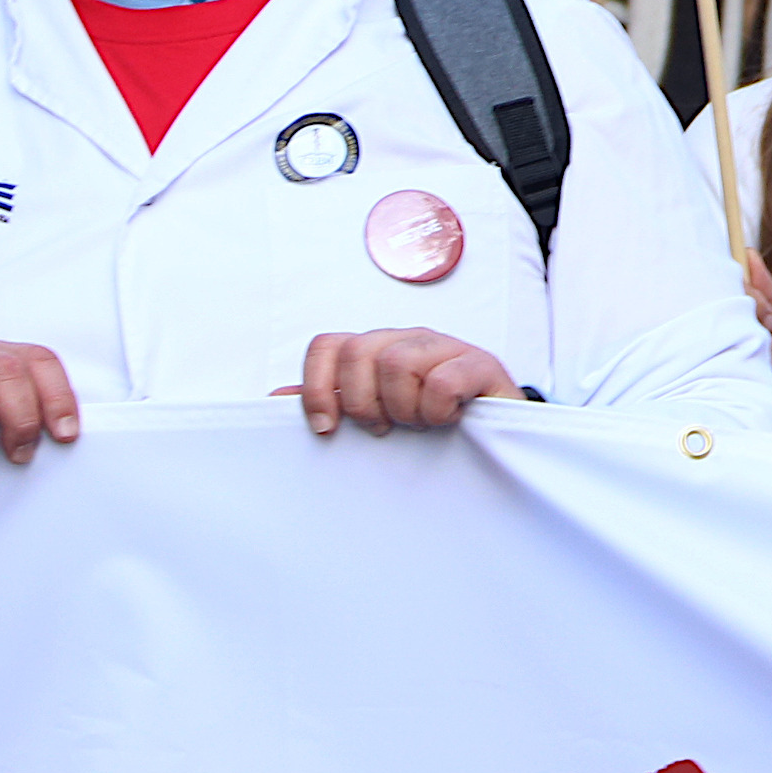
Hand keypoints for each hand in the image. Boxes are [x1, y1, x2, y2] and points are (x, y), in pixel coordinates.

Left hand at [301, 327, 518, 433]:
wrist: (496, 433)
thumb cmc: (429, 424)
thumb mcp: (374, 415)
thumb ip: (329, 403)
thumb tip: (275, 399)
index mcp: (375, 349)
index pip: (328, 345)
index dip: (317, 388)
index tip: (327, 429)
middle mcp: (406, 339)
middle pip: (358, 353)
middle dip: (363, 403)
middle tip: (384, 429)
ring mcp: (444, 347)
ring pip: (398, 362)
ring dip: (404, 408)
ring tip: (420, 424)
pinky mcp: (480, 363)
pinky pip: (443, 379)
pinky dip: (438, 409)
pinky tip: (448, 419)